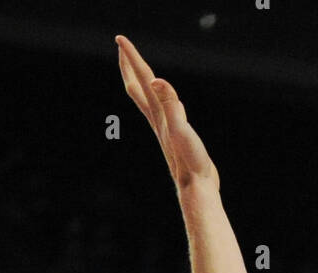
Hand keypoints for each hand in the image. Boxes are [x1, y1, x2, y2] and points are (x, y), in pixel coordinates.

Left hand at [116, 34, 218, 191]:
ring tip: (135, 70)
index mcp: (158, 113)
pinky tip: (160, 103)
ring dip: (138, 81)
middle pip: (136, 87)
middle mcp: (157, 119)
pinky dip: (157, 100)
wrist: (197, 190)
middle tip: (120, 46)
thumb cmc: (191, 163)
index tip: (120, 38)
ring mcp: (164, 129)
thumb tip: (154, 80)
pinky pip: (159, 111)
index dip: (132, 57)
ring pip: (145, 99)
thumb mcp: (181, 130)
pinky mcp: (174, 137)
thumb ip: (169, 104)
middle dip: (128, 66)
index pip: (142, 78)